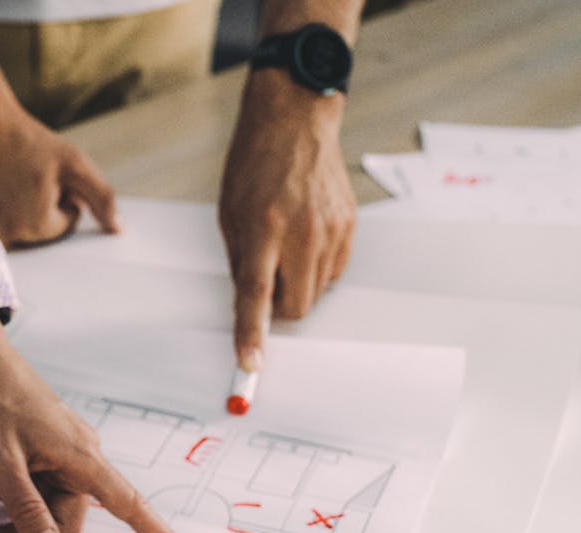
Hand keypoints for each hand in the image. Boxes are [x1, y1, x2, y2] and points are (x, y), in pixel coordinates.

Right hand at [0, 104, 118, 247]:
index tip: (47, 174)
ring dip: (17, 207)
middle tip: (27, 175)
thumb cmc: (25, 140)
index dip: (62, 196)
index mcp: (36, 224)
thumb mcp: (73, 163)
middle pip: (37, 230)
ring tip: (8, 178)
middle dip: (39, 205)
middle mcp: (7, 234)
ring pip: (15, 227)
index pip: (63, 224)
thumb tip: (117, 229)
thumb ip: (101, 197)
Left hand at [0, 312, 194, 532]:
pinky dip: (17, 490)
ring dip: (20, 507)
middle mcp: (81, 456)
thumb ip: (27, 509)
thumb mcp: (3, 464)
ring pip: (50, 503)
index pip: (130, 505)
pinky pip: (41, 484)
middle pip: (70, 516)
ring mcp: (65, 451)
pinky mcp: (49, 447)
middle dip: (34, 530)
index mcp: (82, 459)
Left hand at [219, 71, 356, 370]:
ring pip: (316, 292)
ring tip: (285, 247)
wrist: (295, 122)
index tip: (250, 362)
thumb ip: (241, 262)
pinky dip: (316, 268)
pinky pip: (333, 271)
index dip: (252, 333)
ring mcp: (331, 229)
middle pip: (295, 306)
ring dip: (297, 285)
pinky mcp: (349, 227)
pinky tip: (305, 238)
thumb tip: (248, 305)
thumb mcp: (231, 214)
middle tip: (267, 283)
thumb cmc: (255, 165)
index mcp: (264, 227)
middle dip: (279, 309)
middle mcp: (301, 231)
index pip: (256, 294)